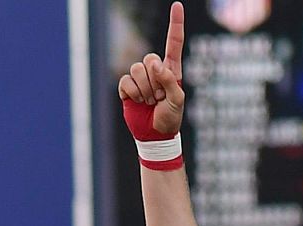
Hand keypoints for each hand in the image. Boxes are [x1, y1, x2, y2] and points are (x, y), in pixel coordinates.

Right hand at [118, 2, 186, 135]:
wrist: (155, 135)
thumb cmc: (170, 118)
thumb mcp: (177, 99)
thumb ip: (169, 79)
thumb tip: (154, 63)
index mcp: (171, 69)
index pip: (174, 42)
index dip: (175, 24)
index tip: (177, 6)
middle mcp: (155, 70)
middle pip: (149, 58)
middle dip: (154, 80)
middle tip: (159, 97)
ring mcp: (140, 78)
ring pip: (136, 69)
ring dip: (144, 89)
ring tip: (150, 102)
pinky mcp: (127, 87)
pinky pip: (126, 81)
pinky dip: (133, 93)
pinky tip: (138, 102)